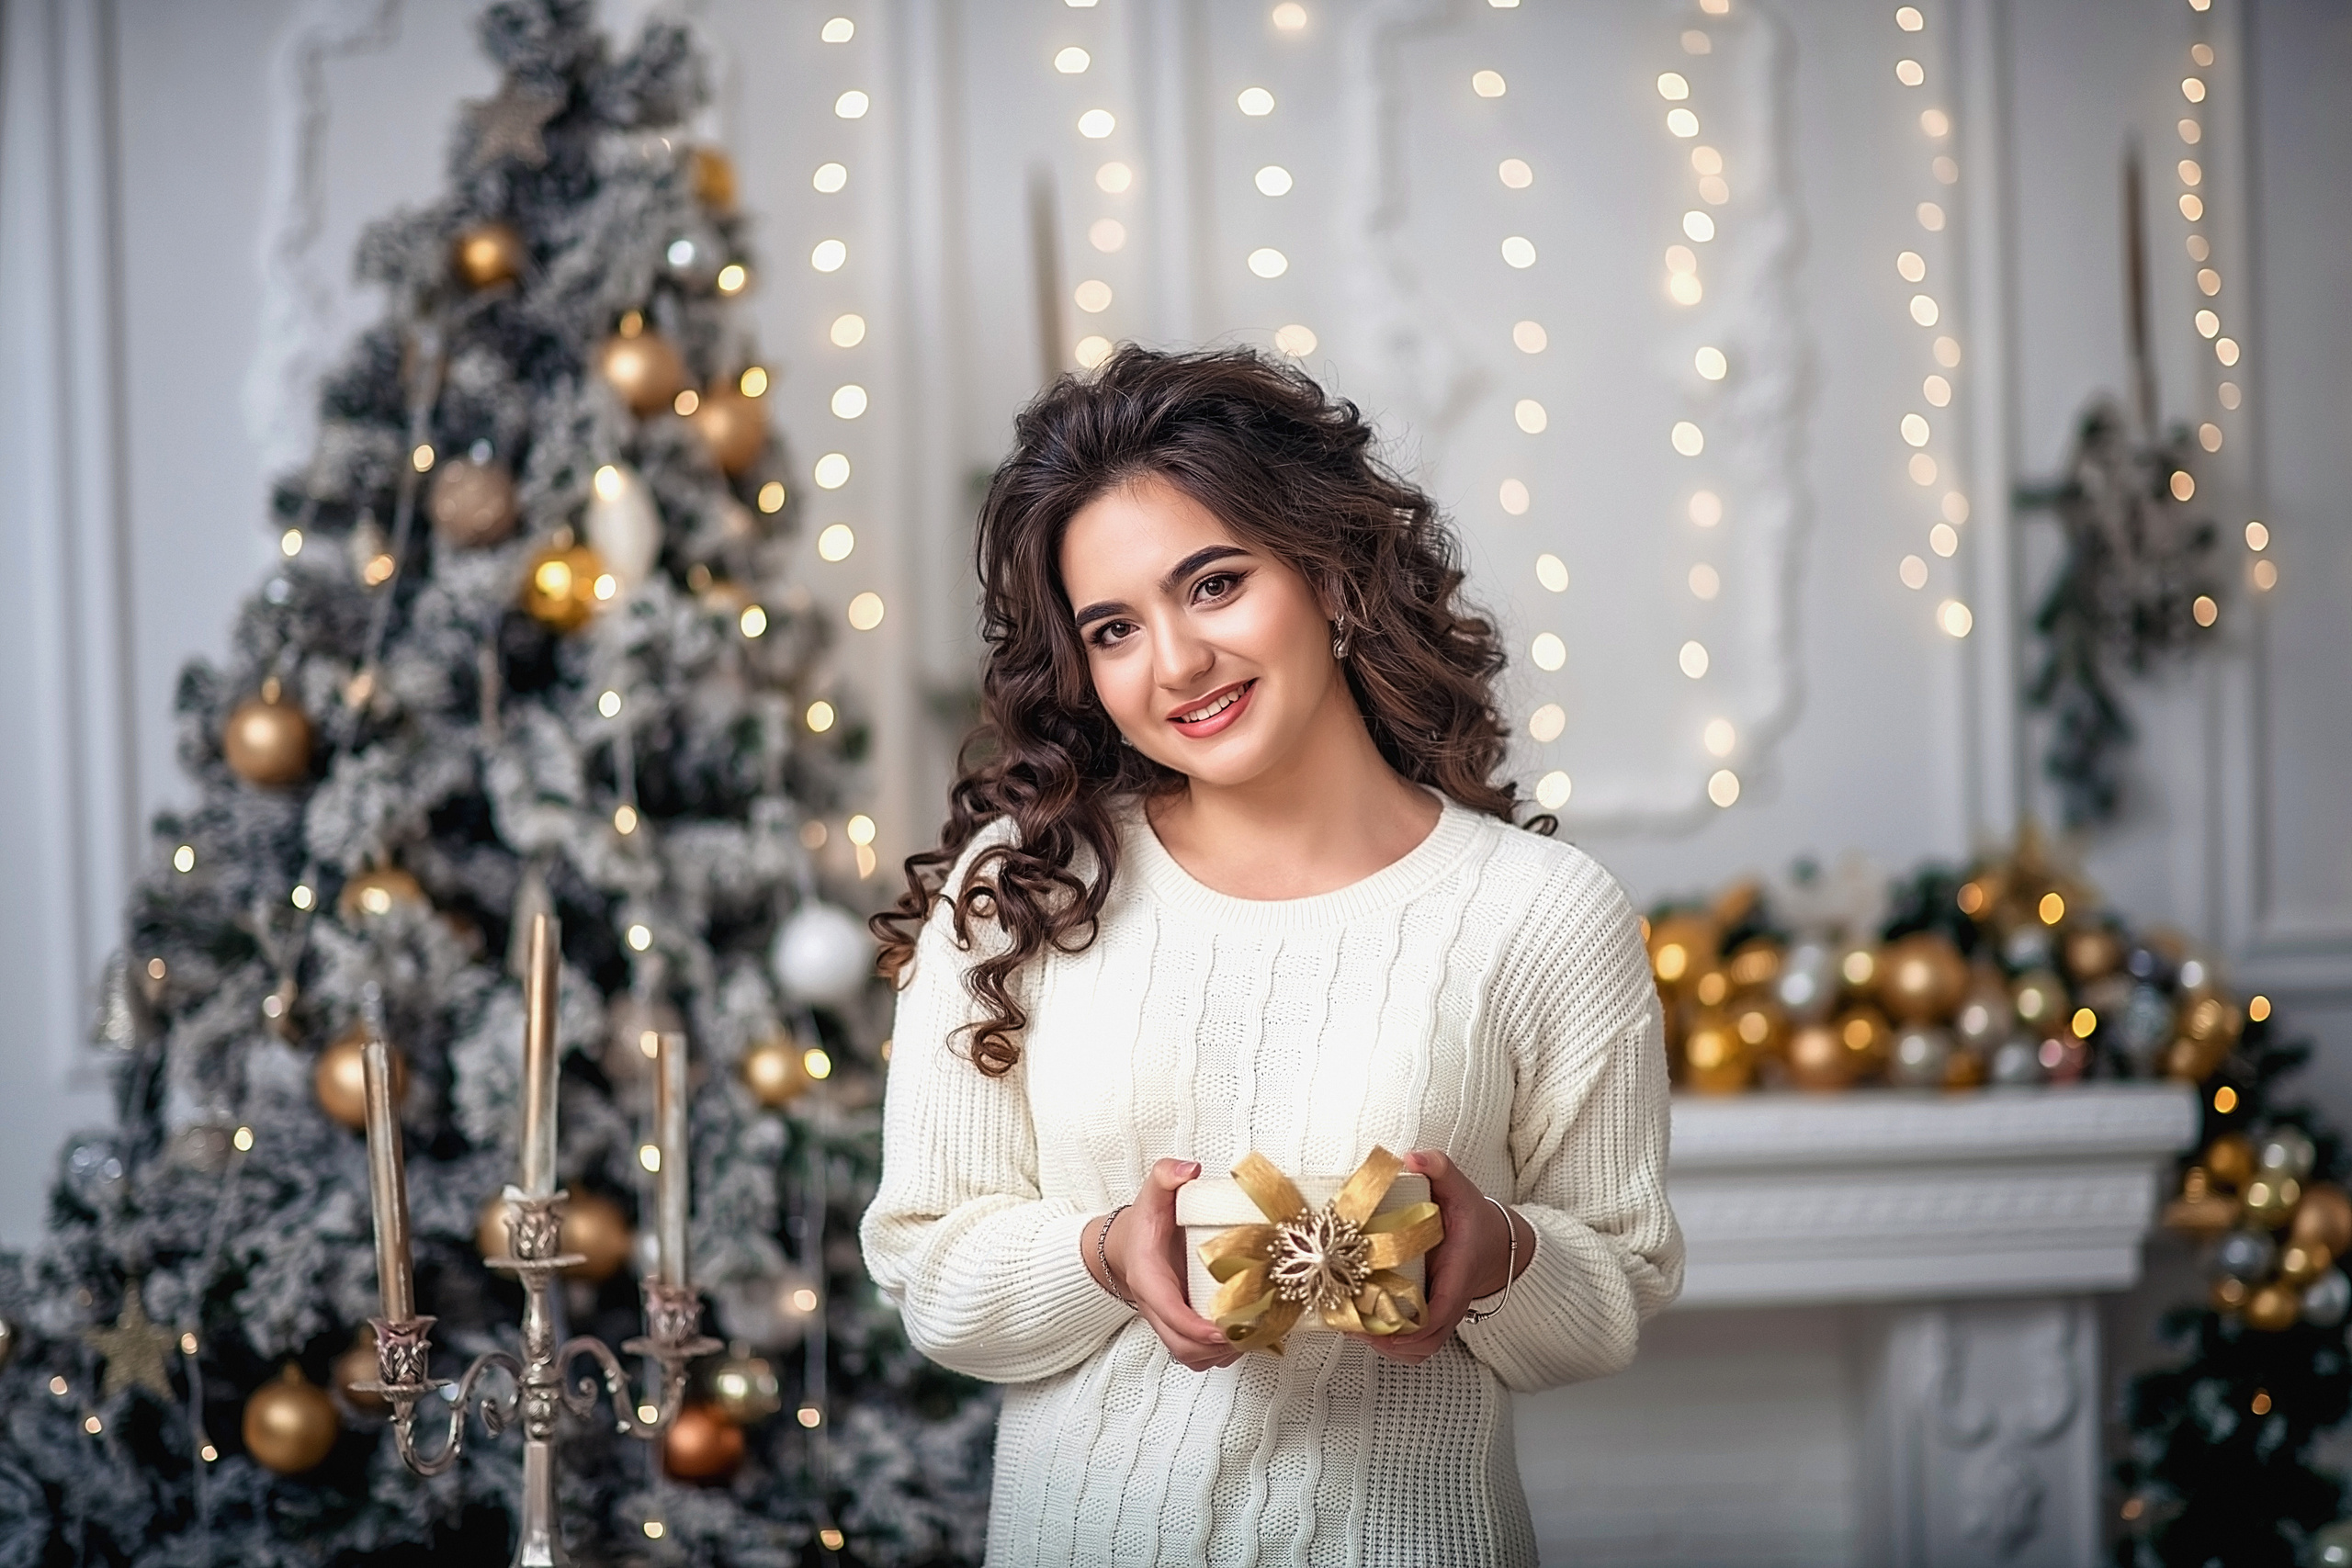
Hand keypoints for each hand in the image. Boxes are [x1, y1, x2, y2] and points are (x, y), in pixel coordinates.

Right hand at [1088, 1159, 1239, 1372]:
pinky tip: (1244, 1337)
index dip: (1195, 1326)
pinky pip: (1196, 1354)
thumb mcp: (1153, 1193)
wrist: (1129, 1245)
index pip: (1168, 1311)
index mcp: (1148, 1278)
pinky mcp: (1180, 1328)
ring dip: (1221, 1354)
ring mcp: (1168, 1321)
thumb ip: (1166, 1175)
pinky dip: (1219, 1354)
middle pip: (1180, 1345)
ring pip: (1189, 1355)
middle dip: (1215, 1347)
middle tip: (1251, 1332)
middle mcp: (1155, 1307)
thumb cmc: (1146, 1224)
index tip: (1222, 1329)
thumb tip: (1189, 1169)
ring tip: (1253, 1335)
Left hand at [1361, 1150, 1525, 1364]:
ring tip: (1351, 1330)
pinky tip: (1364, 1333)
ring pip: (1420, 1349)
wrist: (1493, 1244)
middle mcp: (1453, 1301)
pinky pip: (1417, 1346)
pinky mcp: (1432, 1319)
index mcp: (1459, 1272)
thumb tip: (1412, 1158)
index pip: (1445, 1308)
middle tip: (1350, 1323)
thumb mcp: (1460, 1188)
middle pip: (1427, 1339)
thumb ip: (1440, 1168)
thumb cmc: (1473, 1219)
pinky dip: (1393, 1347)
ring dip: (1387, 1347)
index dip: (1416, 1323)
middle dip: (1389, 1340)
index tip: (1384, 1321)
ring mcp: (1443, 1315)